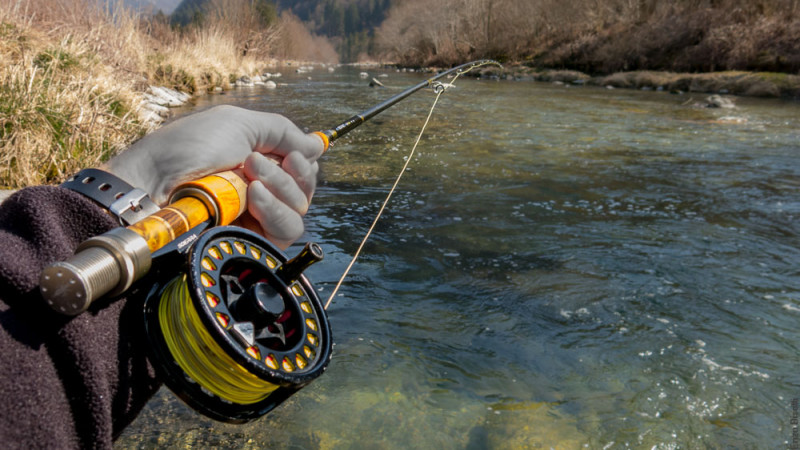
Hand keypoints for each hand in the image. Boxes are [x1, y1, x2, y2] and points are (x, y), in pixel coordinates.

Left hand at [103, 105, 323, 248]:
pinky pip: (286, 232)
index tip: (290, 154)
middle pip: (306, 190)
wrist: (155, 182)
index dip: (303, 162)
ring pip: (299, 211)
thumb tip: (320, 143)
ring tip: (250, 181)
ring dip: (281, 190)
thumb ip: (284, 133)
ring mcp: (257, 218)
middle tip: (254, 162)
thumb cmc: (188, 148)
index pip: (303, 169)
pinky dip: (275, 211)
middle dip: (290, 173)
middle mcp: (262, 190)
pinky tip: (253, 197)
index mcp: (260, 162)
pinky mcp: (251, 240)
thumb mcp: (239, 124)